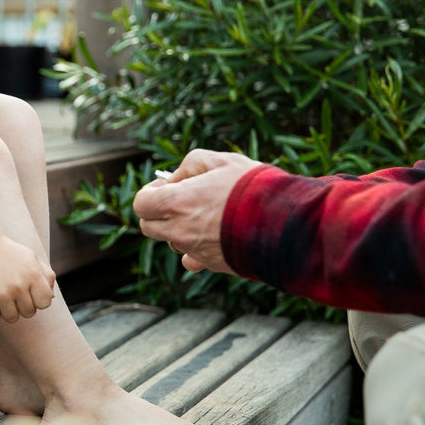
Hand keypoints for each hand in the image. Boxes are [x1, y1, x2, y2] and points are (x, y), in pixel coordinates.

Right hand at [0, 234, 55, 323]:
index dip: (38, 301)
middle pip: (28, 313)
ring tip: (2, 296)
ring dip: (7, 310)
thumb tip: (51, 298)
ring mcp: (2, 293)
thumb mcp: (32, 259)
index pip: (45, 303)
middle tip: (13, 293)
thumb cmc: (10, 254)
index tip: (30, 294)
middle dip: (22, 305)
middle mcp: (19, 285)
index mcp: (33, 275)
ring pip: (12, 318)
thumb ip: (45, 277)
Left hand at [134, 149, 261, 272]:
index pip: (141, 204)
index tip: (165, 187)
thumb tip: (175, 179)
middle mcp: (179, 230)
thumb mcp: (220, 160)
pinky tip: (212, 237)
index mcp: (176, 202)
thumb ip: (190, 165)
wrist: (284, 222)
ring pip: (171, 243)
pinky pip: (192, 260)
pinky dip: (196, 251)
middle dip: (158, 213)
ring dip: (178, 231)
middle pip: (148, 227)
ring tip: (204, 216)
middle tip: (180, 201)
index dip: (150, 194)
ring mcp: (194, 250)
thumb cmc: (252, 186)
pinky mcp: (211, 264)